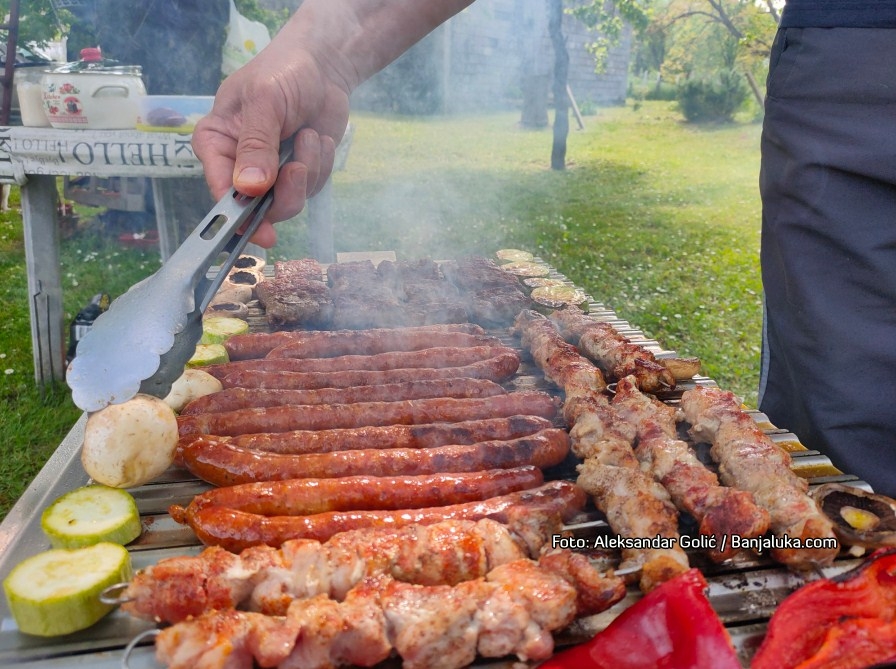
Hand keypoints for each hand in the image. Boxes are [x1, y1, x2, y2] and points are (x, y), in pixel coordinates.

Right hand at [192, 46, 347, 246]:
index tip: (262, 231)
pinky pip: (310, 190)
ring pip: (287, 202)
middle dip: (285, 192)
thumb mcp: (265, 101)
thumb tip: (248, 188)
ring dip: (307, 172)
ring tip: (310, 136)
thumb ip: (256, 144)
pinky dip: (320, 166)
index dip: (238, 213)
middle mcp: (238, 164)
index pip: (220, 187)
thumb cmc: (283, 72)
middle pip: (256, 207)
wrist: (323, 66)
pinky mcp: (299, 174)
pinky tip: (318, 139)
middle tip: (299, 168)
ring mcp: (270, 173)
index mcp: (216, 143)